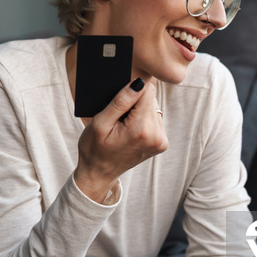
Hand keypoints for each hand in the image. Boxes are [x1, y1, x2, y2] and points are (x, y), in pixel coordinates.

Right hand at [74, 78, 167, 202]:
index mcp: (140, 129)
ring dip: (138, 112)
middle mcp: (156, 135)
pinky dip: (142, 120)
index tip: (118, 105)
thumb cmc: (94, 149)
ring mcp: (161, 141)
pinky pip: (154, 118)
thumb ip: (120, 102)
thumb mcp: (100, 123)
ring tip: (123, 127)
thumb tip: (137, 83)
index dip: (130, 92)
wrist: (99, 173)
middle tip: (117, 120)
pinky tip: (130, 131)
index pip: (146, 91)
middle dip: (133, 103)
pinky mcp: (162, 143)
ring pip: (153, 107)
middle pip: (150, 99)